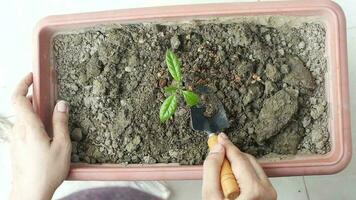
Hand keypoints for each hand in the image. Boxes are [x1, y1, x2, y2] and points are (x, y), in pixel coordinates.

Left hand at [10, 73, 70, 199]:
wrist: (29, 194)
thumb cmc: (46, 172)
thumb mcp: (62, 146)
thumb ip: (61, 123)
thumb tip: (62, 104)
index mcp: (29, 128)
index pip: (18, 98)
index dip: (23, 84)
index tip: (32, 77)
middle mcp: (18, 131)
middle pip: (20, 107)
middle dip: (33, 99)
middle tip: (48, 98)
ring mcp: (15, 140)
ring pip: (22, 119)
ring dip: (34, 113)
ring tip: (51, 119)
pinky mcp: (15, 148)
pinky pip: (23, 130)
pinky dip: (32, 125)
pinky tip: (46, 135)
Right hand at [202, 133, 276, 199]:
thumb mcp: (211, 197)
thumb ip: (212, 170)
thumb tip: (217, 149)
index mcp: (254, 190)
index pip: (239, 158)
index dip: (226, 145)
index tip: (218, 137)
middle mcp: (267, 190)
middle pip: (247, 160)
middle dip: (231, 157)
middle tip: (216, 159)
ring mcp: (269, 194)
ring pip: (252, 168)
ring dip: (236, 167)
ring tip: (222, 179)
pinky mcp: (268, 196)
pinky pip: (255, 177)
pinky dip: (242, 175)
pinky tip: (231, 184)